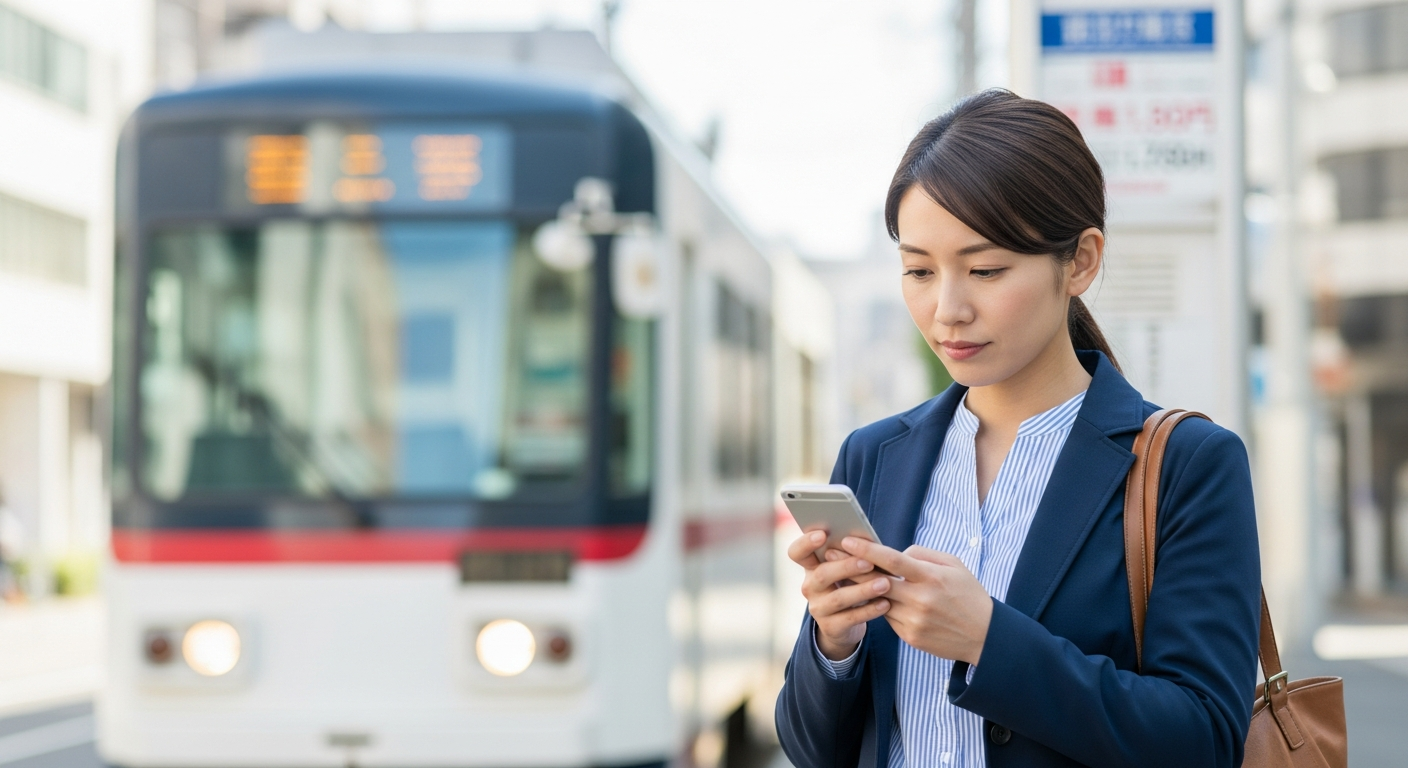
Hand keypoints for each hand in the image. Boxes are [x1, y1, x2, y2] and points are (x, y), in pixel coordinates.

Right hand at [788, 531, 891, 659]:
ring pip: (839, 598)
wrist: (844, 624)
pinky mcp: (830, 627)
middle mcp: (809, 587)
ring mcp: (818, 608)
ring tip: (885, 584)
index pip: (797, 552)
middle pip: (822, 574)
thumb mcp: (845, 568)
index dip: (806, 543)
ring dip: (863, 590)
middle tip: (869, 562)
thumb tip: (868, 540)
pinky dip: (869, 610)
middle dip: (846, 567)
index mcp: (811, 567)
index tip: (823, 534)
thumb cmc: (848, 584)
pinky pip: (850, 618)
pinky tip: (885, 604)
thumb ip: (850, 554)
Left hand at [840, 537, 993, 664]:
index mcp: (931, 577)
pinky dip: (882, 606)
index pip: (893, 560)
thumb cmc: (969, 594)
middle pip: (876, 581)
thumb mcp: (954, 565)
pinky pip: (888, 617)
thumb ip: (923, 555)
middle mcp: (920, 599)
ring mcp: (913, 620)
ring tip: (845, 573)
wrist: (985, 636)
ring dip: (862, 588)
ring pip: (878, 600)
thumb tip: (897, 553)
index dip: (867, 549)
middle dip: (851, 566)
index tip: (847, 540)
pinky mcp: (910, 637)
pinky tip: (873, 597)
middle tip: (830, 554)